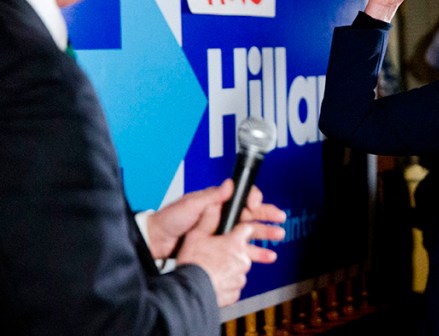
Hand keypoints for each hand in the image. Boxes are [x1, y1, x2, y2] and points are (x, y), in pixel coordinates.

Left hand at [146, 179, 285, 260]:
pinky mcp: (219, 247)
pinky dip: (254, 252)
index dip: (253, 200)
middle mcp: (222, 215)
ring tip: (278, 237)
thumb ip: (213, 196)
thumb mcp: (192, 204)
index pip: (242, 197)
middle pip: (251, 215)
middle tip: (280, 220)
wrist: (156, 242)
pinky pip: (241, 248)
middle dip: (267, 217)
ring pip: (249, 232)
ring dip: (265, 234)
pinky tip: (265, 255)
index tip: (256, 205)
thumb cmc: (170, 219)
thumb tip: (230, 184)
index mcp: (218, 202)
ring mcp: (221, 232)